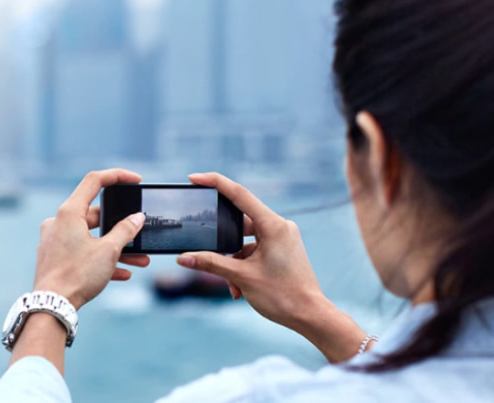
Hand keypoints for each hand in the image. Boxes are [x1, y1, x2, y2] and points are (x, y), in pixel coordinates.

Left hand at [33, 169, 150, 309]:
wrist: (51, 307)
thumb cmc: (77, 275)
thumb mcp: (109, 250)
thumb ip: (126, 230)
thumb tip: (137, 218)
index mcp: (69, 213)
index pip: (94, 181)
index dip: (117, 177)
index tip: (136, 180)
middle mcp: (59, 223)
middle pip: (96, 214)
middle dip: (122, 226)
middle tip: (140, 232)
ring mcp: (56, 241)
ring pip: (93, 237)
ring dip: (117, 247)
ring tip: (140, 260)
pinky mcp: (56, 258)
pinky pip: (84, 252)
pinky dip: (102, 259)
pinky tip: (123, 273)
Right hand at [176, 173, 325, 329]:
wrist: (310, 315)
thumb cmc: (282, 295)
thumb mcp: (241, 277)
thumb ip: (211, 263)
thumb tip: (183, 258)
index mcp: (273, 225)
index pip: (239, 194)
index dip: (215, 183)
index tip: (195, 178)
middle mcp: (280, 226)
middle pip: (240, 222)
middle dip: (223, 244)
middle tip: (207, 255)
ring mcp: (282, 238)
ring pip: (246, 242)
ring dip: (234, 262)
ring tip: (233, 287)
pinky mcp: (283, 249)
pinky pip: (256, 250)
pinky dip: (244, 266)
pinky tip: (240, 288)